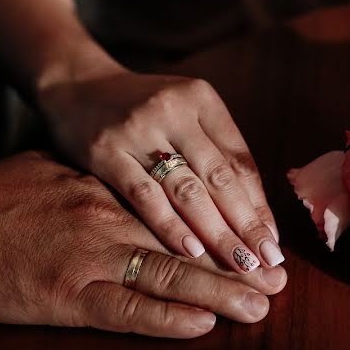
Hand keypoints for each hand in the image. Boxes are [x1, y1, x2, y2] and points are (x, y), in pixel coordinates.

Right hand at [0, 152, 286, 337]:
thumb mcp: (54, 167)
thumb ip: (99, 176)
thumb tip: (136, 181)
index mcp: (109, 188)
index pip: (179, 207)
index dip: (222, 226)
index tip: (255, 240)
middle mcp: (110, 220)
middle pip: (187, 242)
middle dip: (236, 263)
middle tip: (277, 279)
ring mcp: (92, 259)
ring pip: (168, 276)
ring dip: (218, 293)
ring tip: (259, 306)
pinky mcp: (69, 298)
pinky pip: (127, 310)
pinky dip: (167, 318)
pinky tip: (203, 324)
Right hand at [38, 67, 283, 275]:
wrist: (76, 85)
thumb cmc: (140, 109)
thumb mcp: (183, 114)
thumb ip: (215, 152)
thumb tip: (257, 216)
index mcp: (201, 99)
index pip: (240, 160)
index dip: (259, 205)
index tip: (273, 243)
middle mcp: (173, 109)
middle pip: (220, 177)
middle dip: (246, 225)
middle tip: (267, 263)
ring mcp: (138, 129)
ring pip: (187, 189)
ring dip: (216, 232)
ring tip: (239, 264)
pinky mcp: (105, 150)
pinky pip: (144, 194)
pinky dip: (169, 225)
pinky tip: (190, 251)